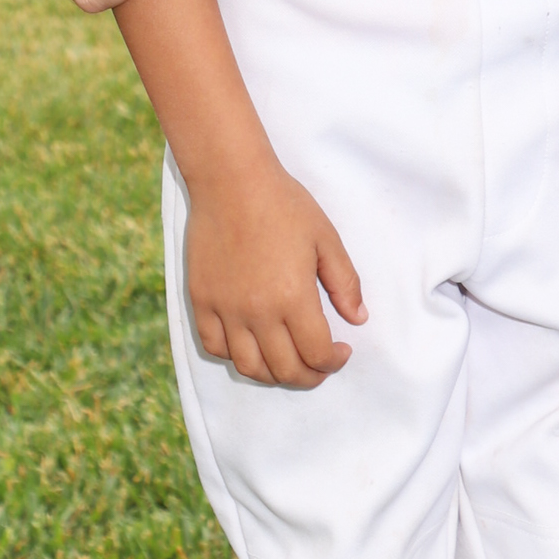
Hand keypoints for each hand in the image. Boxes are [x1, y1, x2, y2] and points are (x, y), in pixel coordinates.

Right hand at [185, 158, 367, 388]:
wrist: (231, 182)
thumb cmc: (284, 205)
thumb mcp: (326, 239)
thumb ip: (345, 283)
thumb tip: (358, 318)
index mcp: (293, 297)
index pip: (316, 354)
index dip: (333, 362)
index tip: (341, 352)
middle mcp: (257, 312)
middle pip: (284, 370)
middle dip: (309, 377)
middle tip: (320, 366)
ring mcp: (225, 310)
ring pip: (248, 367)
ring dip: (273, 375)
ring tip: (288, 362)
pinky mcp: (201, 301)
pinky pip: (214, 346)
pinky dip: (234, 356)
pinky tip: (251, 345)